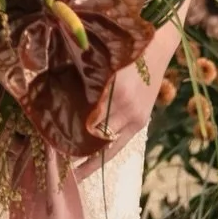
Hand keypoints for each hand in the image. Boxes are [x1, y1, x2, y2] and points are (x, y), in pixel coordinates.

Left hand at [75, 19, 179, 178]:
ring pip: (113, 146)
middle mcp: (128, 109)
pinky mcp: (142, 120)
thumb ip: (89, 81)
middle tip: (66, 165)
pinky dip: (109, 150)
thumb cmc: (126, 49)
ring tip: (79, 170)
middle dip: (84, 154)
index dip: (77, 137)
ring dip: (96, 157)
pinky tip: (97, 156)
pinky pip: (123, 142)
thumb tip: (66, 91)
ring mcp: (137, 117)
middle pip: (101, 139)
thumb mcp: (105, 62)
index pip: (93, 124)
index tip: (60, 146)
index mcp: (117, 93)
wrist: (158, 48)